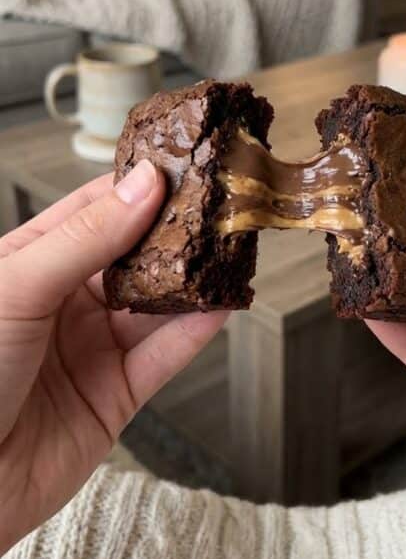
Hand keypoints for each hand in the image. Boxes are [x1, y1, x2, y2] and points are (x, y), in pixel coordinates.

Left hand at [0, 162, 225, 556]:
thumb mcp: (17, 286)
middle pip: (134, 254)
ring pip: (157, 303)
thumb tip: (142, 186)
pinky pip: (165, 354)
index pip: (95, 210)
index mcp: (30, 262)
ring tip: (231, 247)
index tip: (182, 162)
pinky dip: (197, 329)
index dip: (139, 186)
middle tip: (220, 203)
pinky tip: (222, 302)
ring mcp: (92, 347)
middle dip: (176, 231)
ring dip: (194, 279)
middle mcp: (64, 301)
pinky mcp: (117, 395)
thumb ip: (86, 237)